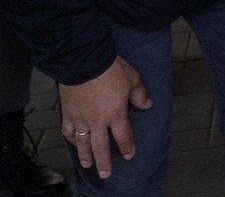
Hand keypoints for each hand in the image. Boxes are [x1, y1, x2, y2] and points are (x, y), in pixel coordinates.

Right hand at [59, 56, 151, 178]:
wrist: (84, 61)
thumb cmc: (110, 69)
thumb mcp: (133, 78)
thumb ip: (139, 94)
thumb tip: (147, 105)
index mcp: (116, 113)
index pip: (123, 136)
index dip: (127, 147)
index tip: (129, 155)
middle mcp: (98, 120)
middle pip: (101, 147)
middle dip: (104, 162)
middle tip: (105, 173)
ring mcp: (81, 118)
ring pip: (82, 143)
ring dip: (85, 156)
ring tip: (88, 165)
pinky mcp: (68, 113)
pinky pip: (68, 130)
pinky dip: (70, 139)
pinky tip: (73, 142)